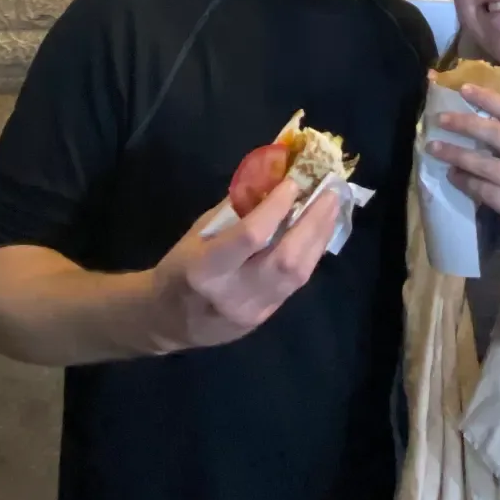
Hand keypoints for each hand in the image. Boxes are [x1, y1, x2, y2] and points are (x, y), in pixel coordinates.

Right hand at [136, 175, 342, 352]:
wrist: (168, 321)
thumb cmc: (179, 268)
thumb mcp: (198, 233)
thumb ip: (237, 210)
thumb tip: (274, 178)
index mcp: (205, 268)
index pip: (251, 236)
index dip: (276, 207)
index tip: (294, 181)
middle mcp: (233, 293)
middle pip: (285, 259)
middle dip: (312, 222)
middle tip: (329, 192)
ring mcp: (253, 310)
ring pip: (298, 274)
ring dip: (319, 237)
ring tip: (331, 208)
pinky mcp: (266, 317)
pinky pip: (296, 282)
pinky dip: (310, 253)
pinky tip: (318, 232)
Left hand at [427, 84, 499, 231]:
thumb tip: (468, 110)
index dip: (489, 99)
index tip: (464, 89)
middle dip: (468, 125)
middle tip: (441, 119)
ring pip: (488, 166)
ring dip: (458, 156)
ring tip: (434, 148)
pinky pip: (485, 191)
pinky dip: (465, 181)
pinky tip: (451, 174)